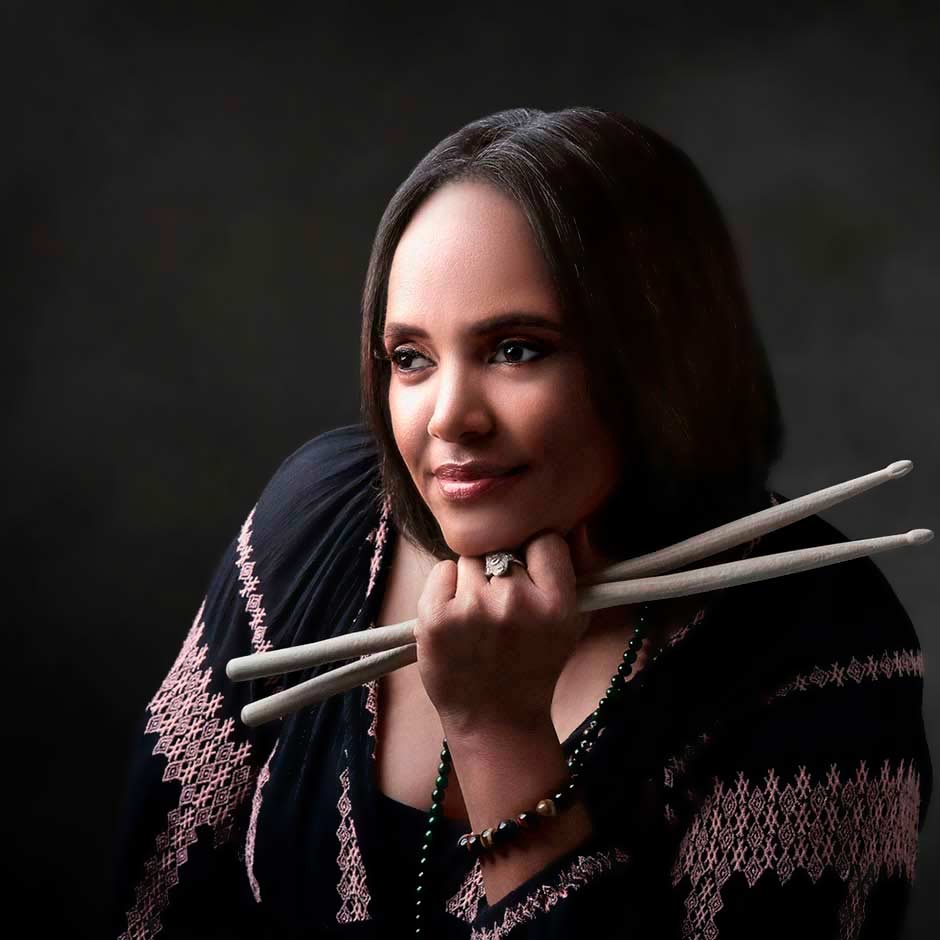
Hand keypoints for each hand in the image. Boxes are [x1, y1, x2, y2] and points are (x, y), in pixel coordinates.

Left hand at [412, 530, 590, 734]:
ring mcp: (472, 609)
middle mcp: (514, 602)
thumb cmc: (535, 667)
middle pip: (503, 548)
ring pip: (471, 558)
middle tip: (502, 607)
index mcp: (555, 604)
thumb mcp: (573, 623)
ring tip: (479, 615)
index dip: (537, 556)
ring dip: (472, 579)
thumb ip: (579, 571)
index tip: (531, 577)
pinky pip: (441, 570)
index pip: (545, 540)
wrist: (495, 719)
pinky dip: (445, 587)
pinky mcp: (435, 617)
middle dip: (502, 570)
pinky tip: (457, 617)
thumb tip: (577, 525)